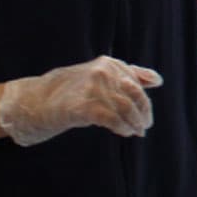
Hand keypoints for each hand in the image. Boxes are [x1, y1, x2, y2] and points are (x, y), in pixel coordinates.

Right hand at [0, 56, 162, 146]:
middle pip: (135, 95)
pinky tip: (123, 132)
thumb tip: (157, 81)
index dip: (144, 103)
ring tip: (135, 132)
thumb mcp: (102, 77)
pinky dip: (122, 127)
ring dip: (134, 123)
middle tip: (144, 128)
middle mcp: (102, 71)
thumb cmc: (73, 90)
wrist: (39, 101)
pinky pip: (112, 119)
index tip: (146, 118)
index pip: (137, 84)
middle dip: (143, 114)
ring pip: (126, 107)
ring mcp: (92, 87)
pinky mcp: (83, 105)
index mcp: (109, 63)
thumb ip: (129, 76)